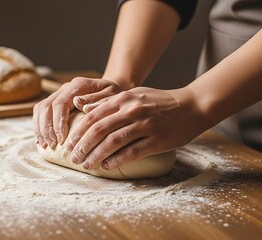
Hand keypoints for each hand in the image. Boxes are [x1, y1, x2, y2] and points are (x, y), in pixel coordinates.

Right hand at [33, 77, 121, 148]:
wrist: (111, 91)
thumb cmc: (114, 96)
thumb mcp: (112, 96)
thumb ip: (97, 100)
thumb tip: (78, 104)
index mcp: (77, 85)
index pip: (60, 104)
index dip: (58, 123)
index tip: (61, 140)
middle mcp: (64, 88)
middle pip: (45, 106)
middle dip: (47, 128)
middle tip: (52, 145)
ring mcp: (58, 94)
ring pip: (40, 109)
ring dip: (41, 129)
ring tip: (46, 145)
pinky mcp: (55, 102)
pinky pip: (40, 113)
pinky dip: (39, 127)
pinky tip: (42, 141)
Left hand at [66, 86, 206, 169]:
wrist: (192, 106)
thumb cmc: (159, 102)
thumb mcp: (133, 94)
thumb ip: (108, 101)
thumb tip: (82, 107)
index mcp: (124, 98)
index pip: (93, 116)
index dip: (78, 132)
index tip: (69, 144)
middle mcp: (132, 110)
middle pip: (99, 130)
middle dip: (83, 146)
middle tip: (72, 158)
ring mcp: (145, 125)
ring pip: (113, 142)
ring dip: (96, 155)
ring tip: (86, 165)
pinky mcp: (157, 140)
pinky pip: (132, 152)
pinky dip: (116, 160)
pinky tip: (106, 166)